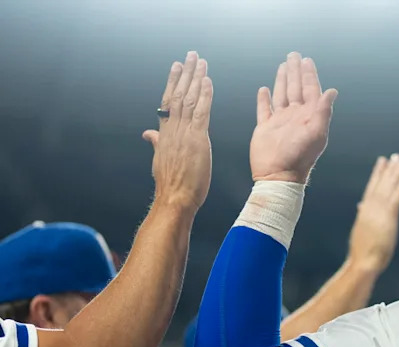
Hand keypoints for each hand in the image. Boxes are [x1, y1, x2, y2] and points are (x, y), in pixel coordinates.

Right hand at [142, 52, 213, 212]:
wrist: (174, 198)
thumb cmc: (171, 184)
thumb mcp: (161, 159)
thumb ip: (157, 142)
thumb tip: (149, 133)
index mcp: (165, 133)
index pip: (168, 101)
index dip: (173, 82)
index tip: (177, 66)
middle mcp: (173, 129)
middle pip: (178, 95)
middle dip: (185, 73)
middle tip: (191, 55)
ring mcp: (184, 133)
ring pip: (189, 100)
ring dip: (196, 78)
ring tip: (200, 61)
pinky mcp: (198, 140)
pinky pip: (201, 113)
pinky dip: (205, 96)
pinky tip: (208, 82)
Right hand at [250, 53, 337, 183]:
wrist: (278, 175)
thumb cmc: (300, 157)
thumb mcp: (316, 134)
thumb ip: (323, 111)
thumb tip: (332, 91)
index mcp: (308, 116)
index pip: (310, 90)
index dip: (309, 75)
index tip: (307, 60)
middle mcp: (295, 116)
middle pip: (296, 88)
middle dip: (295, 71)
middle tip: (294, 55)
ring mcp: (280, 121)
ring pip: (282, 94)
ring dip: (282, 80)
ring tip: (283, 66)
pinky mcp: (265, 127)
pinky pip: (264, 109)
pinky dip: (264, 99)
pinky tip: (264, 89)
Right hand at [348, 154, 398, 273]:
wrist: (363, 262)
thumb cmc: (362, 252)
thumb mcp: (361, 230)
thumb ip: (363, 216)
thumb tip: (361, 205)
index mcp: (365, 212)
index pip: (371, 188)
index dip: (377, 174)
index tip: (382, 161)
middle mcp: (370, 209)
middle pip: (380, 184)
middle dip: (388, 169)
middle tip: (395, 156)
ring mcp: (378, 213)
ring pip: (387, 188)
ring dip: (394, 174)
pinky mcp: (387, 219)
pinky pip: (395, 200)